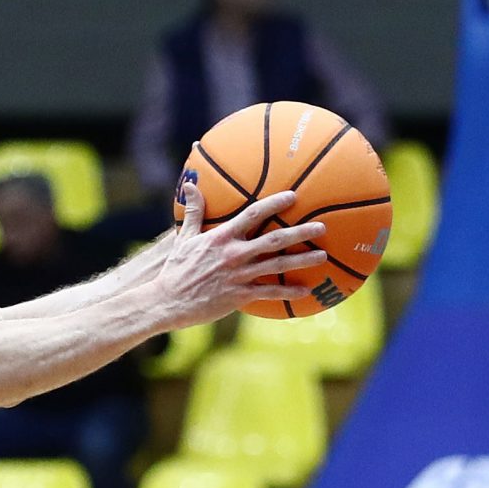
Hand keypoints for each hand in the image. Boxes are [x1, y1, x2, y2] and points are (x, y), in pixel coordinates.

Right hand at [152, 180, 328, 327]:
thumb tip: (190, 185)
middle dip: (300, 232)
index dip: (274, 204)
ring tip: (322, 256)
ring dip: (302, 260)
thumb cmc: (175, 270)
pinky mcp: (239, 296)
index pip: (253, 215)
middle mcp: (234, 254)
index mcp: (222, 238)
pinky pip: (269, 292)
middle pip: (274, 239)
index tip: (293, 196)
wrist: (166, 302)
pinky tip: (305, 290)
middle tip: (321, 227)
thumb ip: (194, 212)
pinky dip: (288, 292)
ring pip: (277, 265)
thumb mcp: (183, 239)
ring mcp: (238, 275)